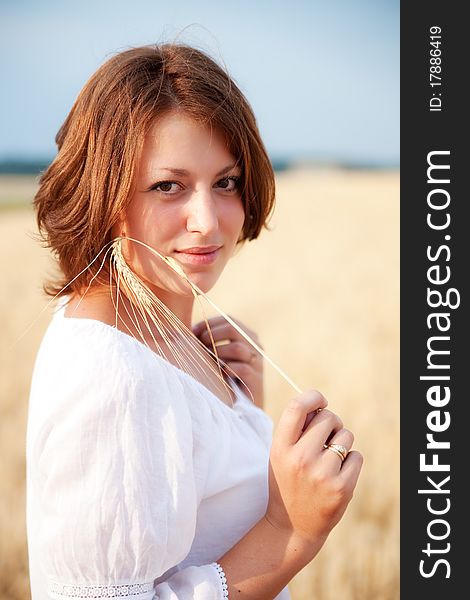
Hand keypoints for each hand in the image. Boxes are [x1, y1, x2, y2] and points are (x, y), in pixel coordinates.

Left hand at [192, 316, 264, 407]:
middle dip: (210, 336)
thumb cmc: (224, 379)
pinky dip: (228, 370)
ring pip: (237, 348)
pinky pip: (242, 369)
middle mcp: (255, 346)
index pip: (229, 320)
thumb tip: (188, 330)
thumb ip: (209, 342)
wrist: (240, 408)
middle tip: (199, 347)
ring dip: (218, 354)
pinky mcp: (257, 380)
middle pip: (233, 328)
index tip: (191, 332)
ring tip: (210, 362)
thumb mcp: (218, 357)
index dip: (208, 323)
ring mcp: (258, 363)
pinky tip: (221, 375)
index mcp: (247, 337)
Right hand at [266, 390, 362, 552]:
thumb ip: (296, 429)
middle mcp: (300, 458)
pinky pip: (356, 456)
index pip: (297, 407)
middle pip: (328, 418)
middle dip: (331, 423)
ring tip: (329, 459)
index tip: (320, 400)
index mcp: (281, 447)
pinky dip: (351, 461)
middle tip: (326, 437)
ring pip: (346, 436)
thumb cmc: (287, 480)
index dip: (312, 397)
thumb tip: (321, 404)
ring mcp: (322, 474)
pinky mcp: (342, 487)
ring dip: (341, 443)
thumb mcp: (280, 453)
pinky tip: (337, 474)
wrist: (292, 525)